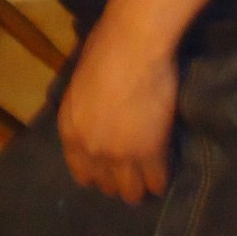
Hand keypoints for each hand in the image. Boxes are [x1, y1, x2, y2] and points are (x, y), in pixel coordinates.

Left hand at [57, 13, 178, 203]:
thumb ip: (85, 110)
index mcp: (70, 130)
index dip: (97, 174)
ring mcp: (120, 155)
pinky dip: (162, 179)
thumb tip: (97, 115)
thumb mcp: (80, 83)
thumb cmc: (106, 48)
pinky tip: (166, 172)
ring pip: (132, 192)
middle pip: (106, 185)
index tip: (110, 171)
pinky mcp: (150, 153)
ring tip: (150, 180)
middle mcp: (91, 149)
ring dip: (141, 188)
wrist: (133, 43)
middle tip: (133, 173)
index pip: (81, 172)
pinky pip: (157, 181)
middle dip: (119, 181)